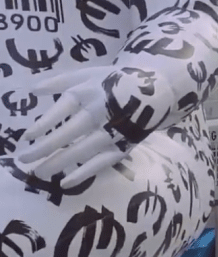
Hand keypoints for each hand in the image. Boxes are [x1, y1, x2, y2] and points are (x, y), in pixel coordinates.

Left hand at [17, 67, 174, 186]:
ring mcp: (113, 130)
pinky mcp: (123, 145)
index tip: (26, 137)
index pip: (62, 109)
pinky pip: (102, 162)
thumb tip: (31, 90)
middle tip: (23, 159)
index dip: (43, 123)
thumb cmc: (115, 82)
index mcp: (89, 92)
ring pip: (83, 149)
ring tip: (39, 172)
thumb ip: (59, 81)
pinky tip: (65, 183)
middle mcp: (100, 112)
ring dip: (59, 162)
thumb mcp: (88, 74)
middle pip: (69, 132)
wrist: (155, 90)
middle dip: (44, 147)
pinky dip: (84, 173)